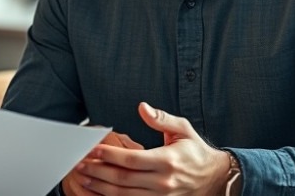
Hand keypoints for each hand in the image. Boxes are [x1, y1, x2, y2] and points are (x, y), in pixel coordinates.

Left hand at [72, 103, 228, 194]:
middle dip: (98, 171)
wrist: (215, 178)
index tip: (92, 149)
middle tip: (79, 164)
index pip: (131, 159)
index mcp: (167, 161)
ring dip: (100, 187)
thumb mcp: (183, 130)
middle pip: (123, 179)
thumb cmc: (195, 151)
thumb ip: (161, 119)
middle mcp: (163, 182)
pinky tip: (98, 192)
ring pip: (124, 195)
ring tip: (83, 178)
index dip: (109, 155)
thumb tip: (142, 107)